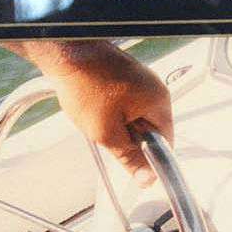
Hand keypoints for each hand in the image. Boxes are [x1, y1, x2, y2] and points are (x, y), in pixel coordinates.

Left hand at [3, 40, 173, 186]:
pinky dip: (112, 112)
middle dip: (129, 139)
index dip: (149, 158)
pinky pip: (126, 105)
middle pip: (150, 130)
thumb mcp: (106, 132)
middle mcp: (154, 89)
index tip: (134, 166)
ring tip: (98, 118)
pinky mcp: (126, 78)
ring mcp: (141, 81)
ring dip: (118, 126)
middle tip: (107, 136)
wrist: (65, 53)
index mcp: (158, 101)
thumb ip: (129, 158)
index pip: (166, 143)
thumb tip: (147, 178)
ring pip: (136, 118)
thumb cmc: (85, 84)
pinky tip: (95, 107)